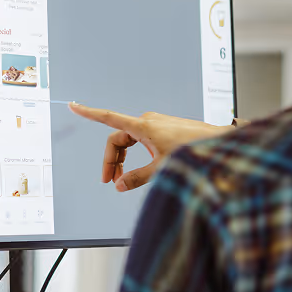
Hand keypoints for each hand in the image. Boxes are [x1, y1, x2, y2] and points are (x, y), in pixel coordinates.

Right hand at [68, 103, 235, 191]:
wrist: (218, 142)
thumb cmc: (193, 150)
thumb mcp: (161, 167)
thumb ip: (137, 177)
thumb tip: (119, 185)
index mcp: (143, 126)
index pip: (109, 118)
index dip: (89, 113)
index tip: (73, 105)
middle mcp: (148, 121)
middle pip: (118, 140)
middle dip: (112, 161)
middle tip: (112, 182)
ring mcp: (157, 124)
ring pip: (130, 142)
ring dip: (124, 160)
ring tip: (125, 180)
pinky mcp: (165, 129)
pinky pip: (142, 141)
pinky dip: (137, 155)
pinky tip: (142, 169)